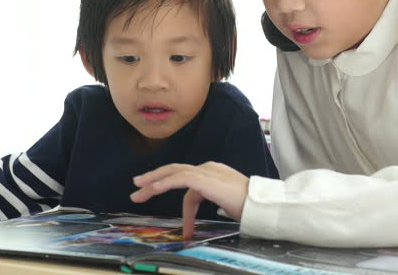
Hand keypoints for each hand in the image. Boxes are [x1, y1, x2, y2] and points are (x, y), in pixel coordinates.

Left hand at [130, 162, 248, 238]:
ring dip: (153, 182)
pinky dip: (162, 184)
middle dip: (155, 178)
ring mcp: (206, 171)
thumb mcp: (227, 204)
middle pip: (176, 170)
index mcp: (215, 173)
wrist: (259, 204)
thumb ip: (215, 203)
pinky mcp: (203, 178)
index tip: (185, 228)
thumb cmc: (248, 206)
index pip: (191, 183)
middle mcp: (209, 168)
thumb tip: (205, 215)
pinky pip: (178, 179)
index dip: (185, 207)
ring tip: (138, 192)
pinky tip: (151, 190)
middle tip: (138, 186)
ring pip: (173, 172)